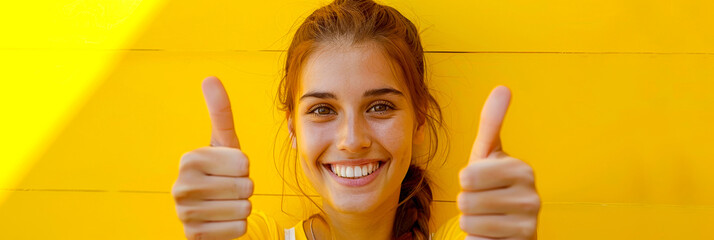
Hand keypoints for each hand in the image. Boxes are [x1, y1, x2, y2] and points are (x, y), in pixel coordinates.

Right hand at [172, 76, 252, 239]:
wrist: (210, 216)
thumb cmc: (222, 174)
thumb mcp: (224, 144)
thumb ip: (220, 111)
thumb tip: (210, 77)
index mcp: (190, 159)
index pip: (243, 163)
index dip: (245, 168)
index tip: (230, 170)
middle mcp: (181, 186)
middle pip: (245, 186)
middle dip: (245, 189)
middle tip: (229, 189)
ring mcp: (185, 213)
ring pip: (244, 209)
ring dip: (242, 208)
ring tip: (226, 204)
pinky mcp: (194, 236)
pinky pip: (238, 229)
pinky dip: (237, 227)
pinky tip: (223, 222)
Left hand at [457, 86, 540, 239]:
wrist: (506, 228)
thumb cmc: (492, 188)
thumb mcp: (487, 155)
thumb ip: (492, 122)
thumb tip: (503, 87)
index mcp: (521, 168)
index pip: (469, 175)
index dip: (467, 181)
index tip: (482, 181)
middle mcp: (531, 194)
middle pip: (467, 198)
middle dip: (467, 203)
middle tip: (484, 202)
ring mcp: (528, 221)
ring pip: (469, 219)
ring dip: (471, 221)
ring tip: (487, 217)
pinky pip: (476, 238)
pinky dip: (476, 238)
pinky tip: (492, 233)